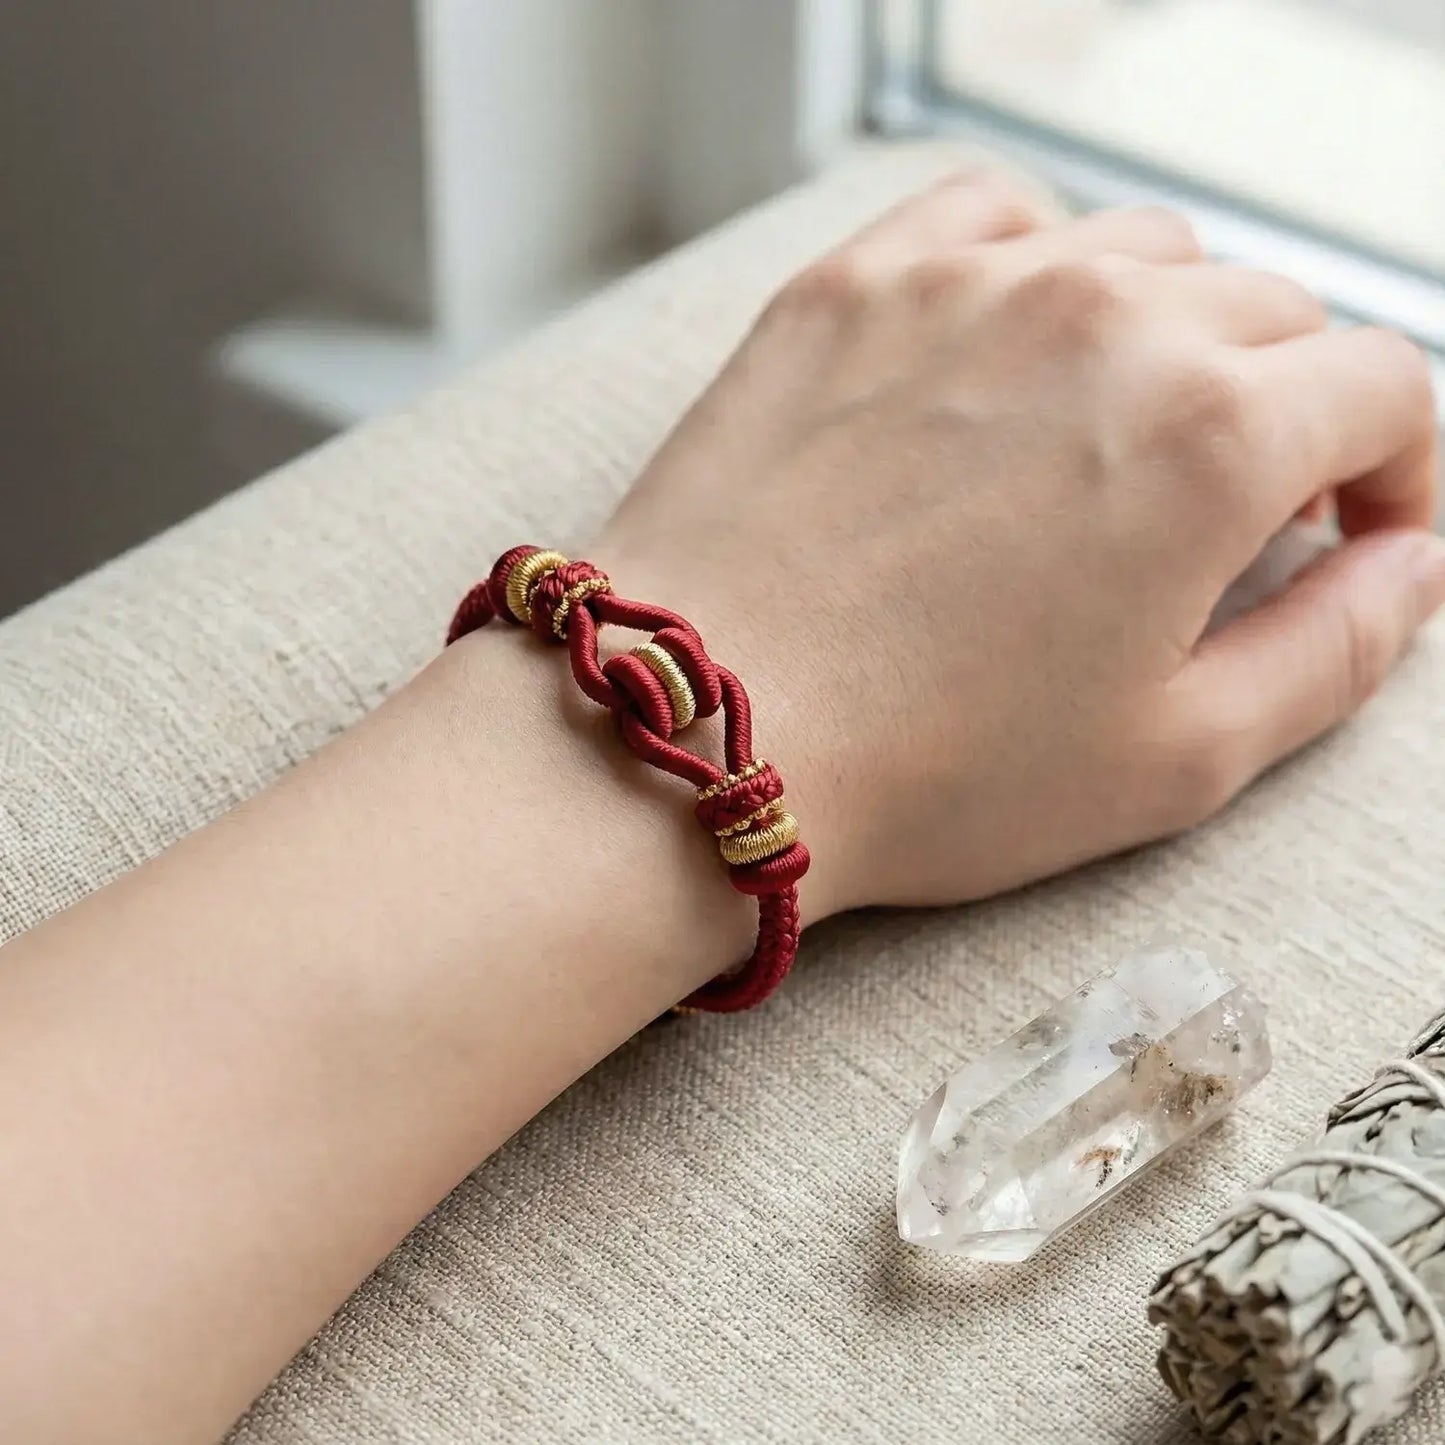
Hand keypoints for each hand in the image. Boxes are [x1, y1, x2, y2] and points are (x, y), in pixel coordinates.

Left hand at [599, 172, 1441, 912]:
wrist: (705, 730)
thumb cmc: (931, 770)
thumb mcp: (1179, 757)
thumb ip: (1334, 648)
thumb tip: (1409, 565)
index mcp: (1213, 434)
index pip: (1383, 387)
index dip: (1395, 469)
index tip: (1349, 535)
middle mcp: (1104, 319)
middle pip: (1267, 315)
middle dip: (1285, 411)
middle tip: (1228, 516)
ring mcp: (968, 285)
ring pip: (1140, 255)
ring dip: (1168, 336)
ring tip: (1118, 440)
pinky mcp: (855, 286)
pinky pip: (992, 216)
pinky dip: (1037, 265)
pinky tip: (1015, 344)